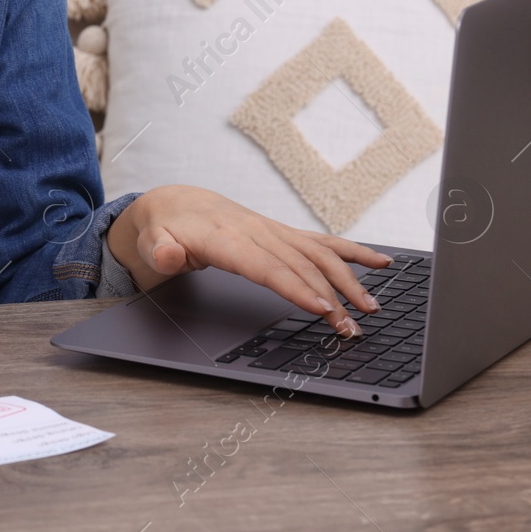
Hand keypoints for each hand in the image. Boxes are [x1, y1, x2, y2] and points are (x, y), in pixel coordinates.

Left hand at [105, 184, 389, 336]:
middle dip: (331, 296)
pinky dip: (352, 251)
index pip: (267, 267)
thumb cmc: (165, 228)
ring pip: (318, 254)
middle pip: (301, 266)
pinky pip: (322, 241)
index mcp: (226, 239)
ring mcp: (273, 230)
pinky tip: (380, 263)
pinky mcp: (282, 233)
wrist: (175, 204)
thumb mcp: (150, 241)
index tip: (322, 308)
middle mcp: (256, 232)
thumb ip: (160, 251)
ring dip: (348, 280)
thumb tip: (169, 254)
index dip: (296, 287)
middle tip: (352, 327)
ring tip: (371, 308)